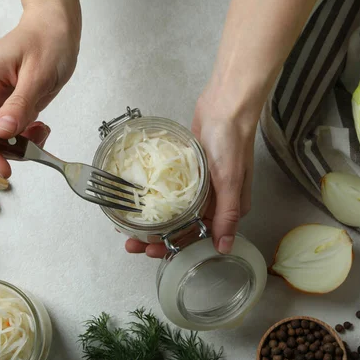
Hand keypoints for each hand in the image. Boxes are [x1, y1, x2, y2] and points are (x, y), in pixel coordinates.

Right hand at [0, 4, 80, 177]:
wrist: (57, 26)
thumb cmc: (48, 40)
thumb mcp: (38, 74)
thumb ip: (20, 105)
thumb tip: (2, 132)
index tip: (5, 169)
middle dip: (8, 147)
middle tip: (35, 148)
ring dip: (20, 142)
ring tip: (42, 132)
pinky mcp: (8, 102)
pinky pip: (11, 127)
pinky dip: (25, 135)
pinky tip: (40, 128)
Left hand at [125, 89, 258, 257]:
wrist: (225, 106)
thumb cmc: (231, 143)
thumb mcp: (230, 181)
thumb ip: (226, 214)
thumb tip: (223, 248)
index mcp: (227, 209)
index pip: (198, 237)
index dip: (174, 248)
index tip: (151, 252)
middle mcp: (213, 202)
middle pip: (182, 227)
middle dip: (156, 238)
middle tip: (132, 243)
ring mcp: (199, 187)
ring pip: (173, 212)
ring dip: (152, 221)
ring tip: (127, 226)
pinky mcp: (188, 172)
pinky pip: (169, 191)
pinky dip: (153, 198)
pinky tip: (137, 203)